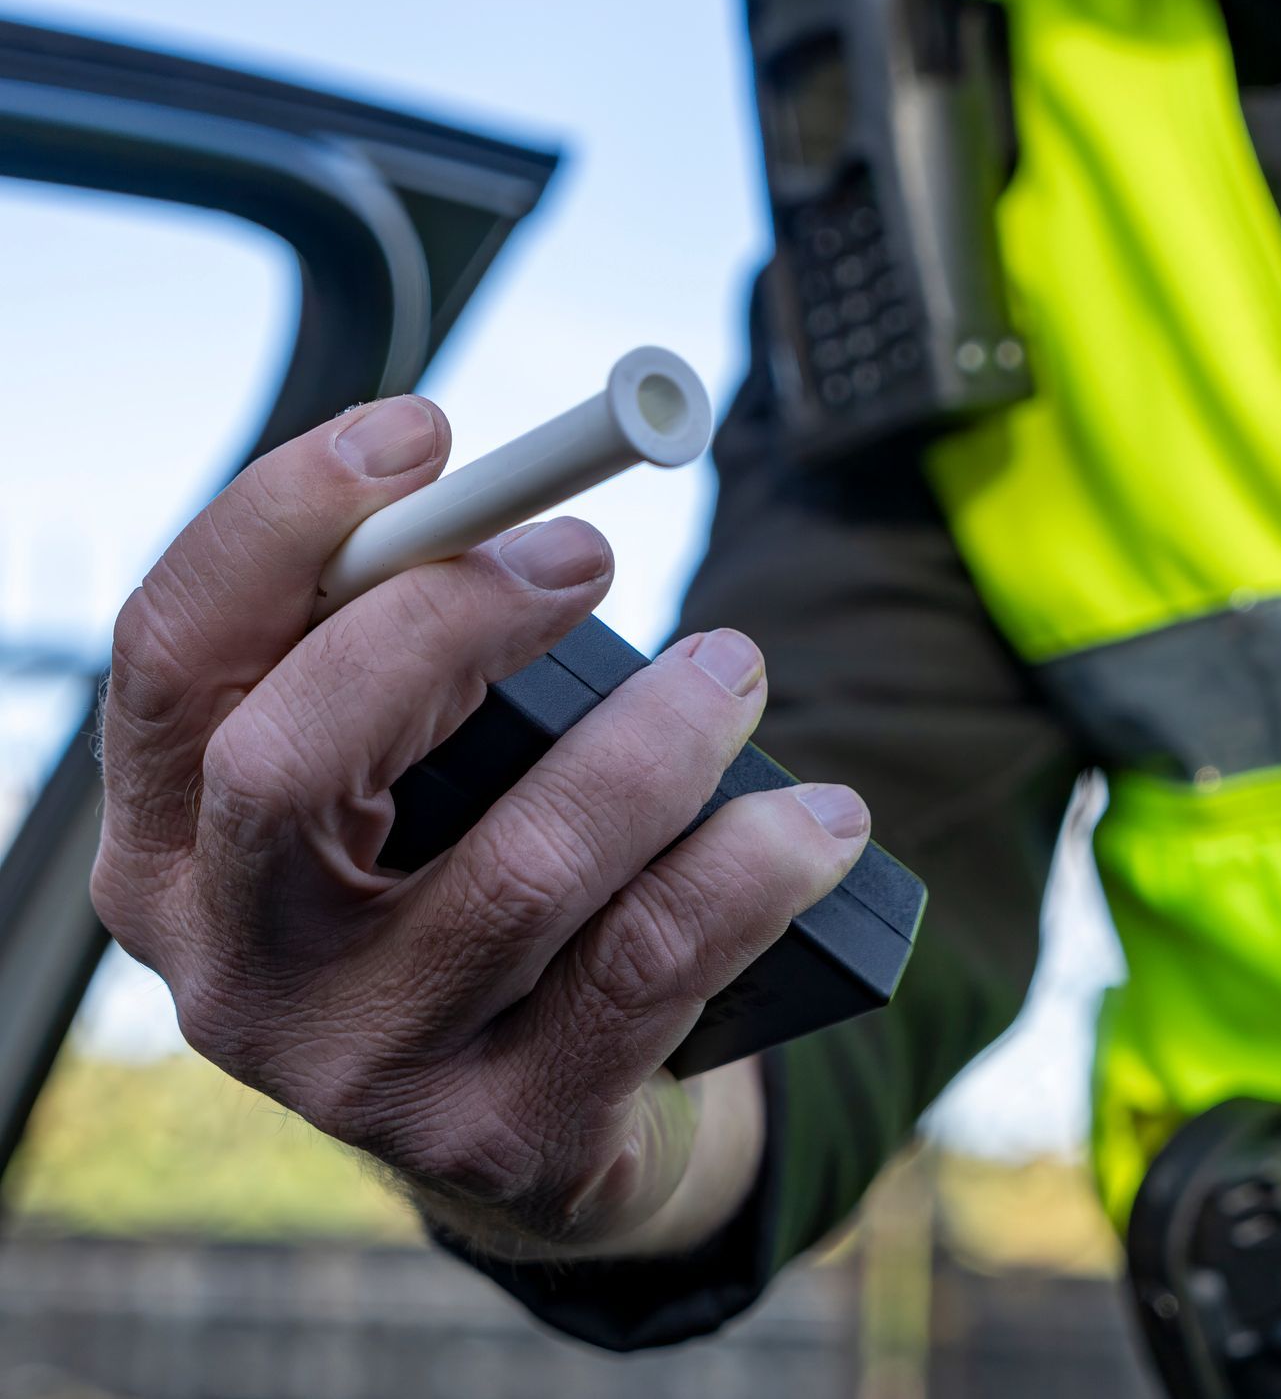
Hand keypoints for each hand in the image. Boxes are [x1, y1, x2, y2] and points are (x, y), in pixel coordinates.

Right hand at [91, 395, 869, 1258]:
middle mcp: (234, 970)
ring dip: (654, 740)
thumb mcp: (399, 782)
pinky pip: (650, 966)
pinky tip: (820, 820)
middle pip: (289, 759)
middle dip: (451, 620)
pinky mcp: (502, 1136)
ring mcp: (360, 1072)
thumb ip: (402, 665)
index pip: (172, 660)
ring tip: (735, 670)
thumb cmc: (462, 891)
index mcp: (172, 847)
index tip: (425, 433)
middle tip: (587, 556)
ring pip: (518, 869)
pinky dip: (754, 864)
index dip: (282, 523)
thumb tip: (513, 517)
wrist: (533, 1125)